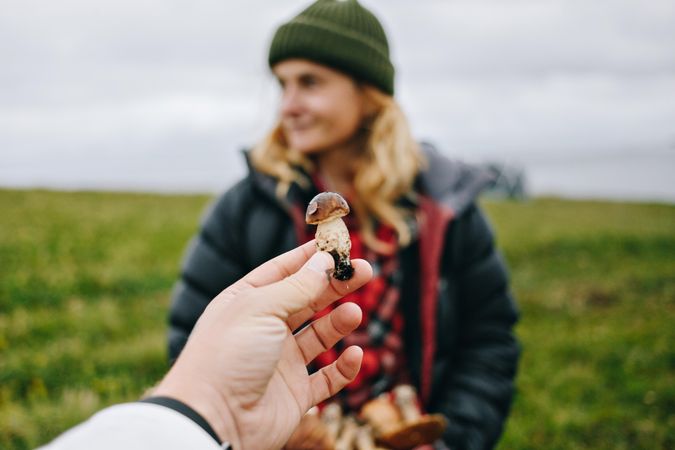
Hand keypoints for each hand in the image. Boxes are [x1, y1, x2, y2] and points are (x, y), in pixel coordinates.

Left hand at [154, 241, 372, 448]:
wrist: (213, 419)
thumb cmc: (228, 355)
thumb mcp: (261, 308)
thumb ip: (298, 286)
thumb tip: (323, 261)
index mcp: (247, 303)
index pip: (282, 271)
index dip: (309, 258)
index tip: (336, 244)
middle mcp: (264, 330)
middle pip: (307, 300)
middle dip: (336, 285)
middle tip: (365, 270)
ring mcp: (280, 363)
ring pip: (320, 336)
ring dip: (340, 322)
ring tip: (354, 312)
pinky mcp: (294, 394)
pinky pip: (327, 379)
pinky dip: (344, 367)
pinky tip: (355, 354)